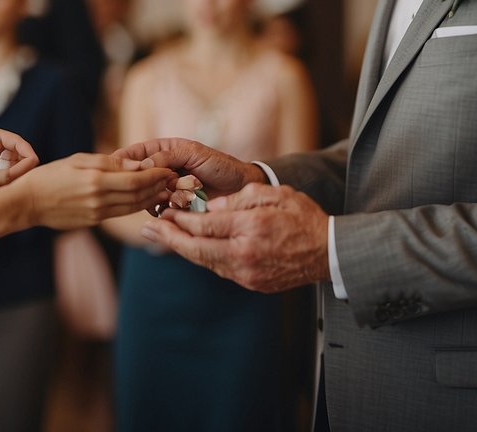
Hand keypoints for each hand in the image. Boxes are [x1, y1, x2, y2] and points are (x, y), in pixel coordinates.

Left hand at [0, 123, 37, 191]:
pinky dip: (5, 182)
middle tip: (13, 187)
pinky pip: (7, 173)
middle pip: (19, 154)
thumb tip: (12, 179)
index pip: (17, 142)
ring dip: (12, 179)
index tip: (32, 173)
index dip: (28, 156)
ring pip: (15, 166)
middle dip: (20, 171)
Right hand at [14, 153, 174, 229]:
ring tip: (165, 190)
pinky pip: (121, 213)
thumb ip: (109, 162)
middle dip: (160, 187)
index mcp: (96, 181)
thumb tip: (137, 164)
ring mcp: (97, 214)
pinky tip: (144, 200)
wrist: (29, 203)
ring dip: (152, 199)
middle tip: (174, 179)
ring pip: (133, 207)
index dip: (156, 175)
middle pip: (140, 195)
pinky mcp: (94, 222)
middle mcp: (99, 200)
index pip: (137, 180)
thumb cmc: (51, 175)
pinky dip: (136, 207)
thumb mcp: (78, 160)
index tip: (168, 168)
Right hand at [114, 137, 265, 198]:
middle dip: (143, 182)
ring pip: (144, 195)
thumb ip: (168, 156)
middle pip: (135, 177)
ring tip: (174, 195)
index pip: (134, 153)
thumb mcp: (194, 153)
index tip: (116, 168)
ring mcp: (164, 188)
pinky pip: (157, 209)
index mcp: (162, 150)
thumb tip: (143, 165)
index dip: (123, 161)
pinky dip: (164, 209)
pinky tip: (178, 205)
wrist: (240, 188)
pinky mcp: (171, 206)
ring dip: (155, 196)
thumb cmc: (220, 165)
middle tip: (160, 185)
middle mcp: (159, 169)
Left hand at [140, 183, 329, 292]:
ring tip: (161, 236)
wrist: (328, 253)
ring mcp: (247, 273)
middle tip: (148, 228)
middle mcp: (245, 255)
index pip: (204, 226)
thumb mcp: (275, 195)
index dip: (181, 219)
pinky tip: (191, 247)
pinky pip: (220, 269)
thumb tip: (211, 208)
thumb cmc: (303, 217)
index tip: (164, 211)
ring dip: (182, 249)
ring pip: (205, 261)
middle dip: (169, 238)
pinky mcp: (251, 283)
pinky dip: (202, 257)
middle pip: (196, 249)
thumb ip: (241, 198)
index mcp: (250, 229)